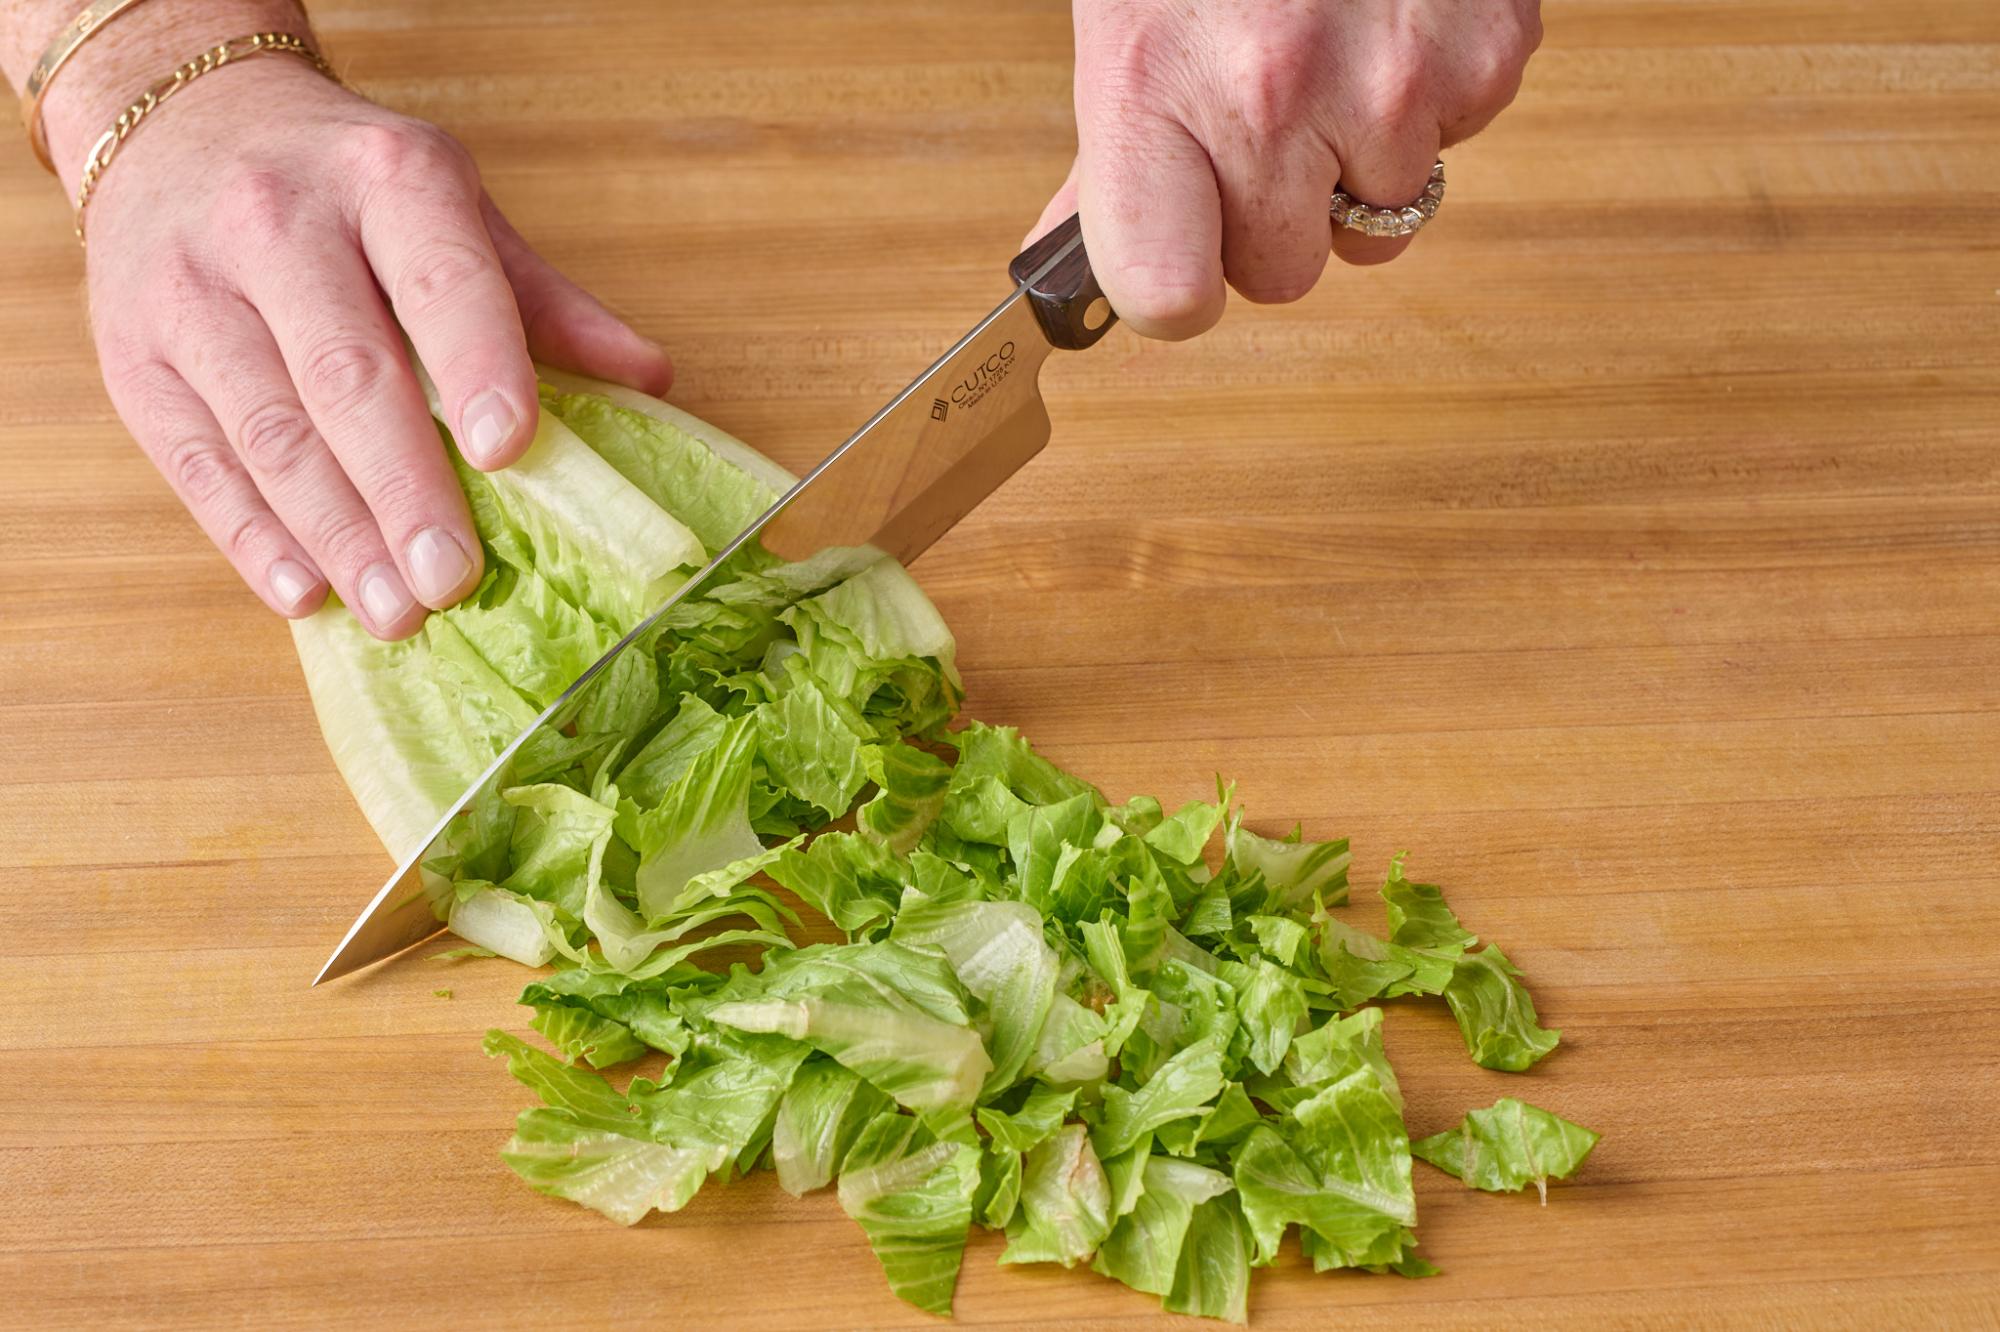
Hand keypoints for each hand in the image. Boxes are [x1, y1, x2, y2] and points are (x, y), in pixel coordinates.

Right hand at [80, 60, 670, 637]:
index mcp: (385, 178)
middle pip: (346, 375)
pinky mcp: (134, 356)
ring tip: (397, 612)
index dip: (476, 364)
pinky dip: (252, 537)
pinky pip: (196, 460)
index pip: (440, 278)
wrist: (178, 123)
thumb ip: (544, 302)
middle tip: (453, 581)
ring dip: (337, 534)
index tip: (510, 451)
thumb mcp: (455, 209)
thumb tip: (651, 379)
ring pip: (268, 429)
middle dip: (404, 489)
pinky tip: (306, 593)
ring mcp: (191, 290)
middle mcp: (277, 224)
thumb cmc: (349, 190)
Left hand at [1032, 0, 1540, 338]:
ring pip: (1381, 219)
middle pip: (1284, 273)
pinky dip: (1431, 97)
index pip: (1169, 296)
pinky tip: (1389, 22)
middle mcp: (1273, 95)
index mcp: (1158, 92)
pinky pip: (1455, 142)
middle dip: (1276, 216)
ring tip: (1332, 51)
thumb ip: (1112, 165)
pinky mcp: (1486, 54)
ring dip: (1360, 157)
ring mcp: (1393, 80)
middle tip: (1264, 119)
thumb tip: (1071, 277)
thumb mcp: (1128, 33)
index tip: (1182, 256)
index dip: (1178, 286)